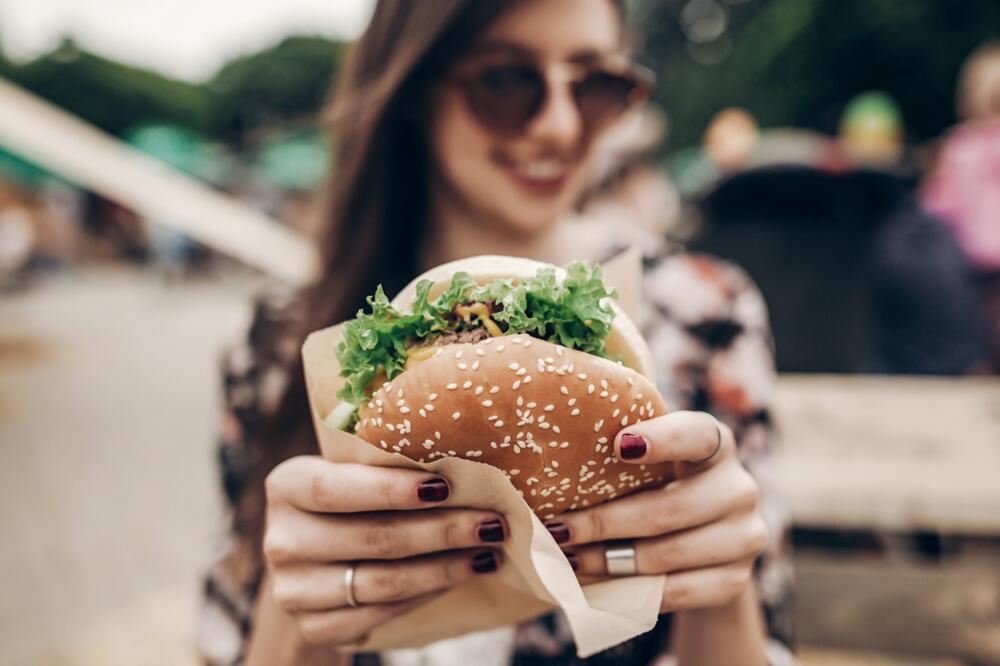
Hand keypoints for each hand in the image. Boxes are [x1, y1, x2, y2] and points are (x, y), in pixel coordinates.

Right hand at [263, 456, 506, 645]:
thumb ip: (387, 465)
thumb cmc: (348, 499)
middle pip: (372, 537)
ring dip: (445, 567)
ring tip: (488, 551)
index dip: (391, 488)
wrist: (312, 558)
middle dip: (441, 530)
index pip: (337, 487)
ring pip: (383, 581)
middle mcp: (281, 540)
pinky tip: (460, 576)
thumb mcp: (351, 472)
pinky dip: (428, 593)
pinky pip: (383, 612)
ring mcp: (293, 590)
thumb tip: (465, 462)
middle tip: (492, 521)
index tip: (446, 484)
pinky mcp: (314, 626)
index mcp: (287, 486)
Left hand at [543, 411, 766, 612]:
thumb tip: (557, 453)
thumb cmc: (662, 483)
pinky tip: (598, 584)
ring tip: (569, 559)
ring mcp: (744, 536)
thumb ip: (624, 449)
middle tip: (559, 530)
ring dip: (610, 560)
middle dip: (606, 522)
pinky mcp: (735, 580)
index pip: (696, 434)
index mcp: (716, 442)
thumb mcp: (652, 460)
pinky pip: (678, 591)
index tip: (620, 445)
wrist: (708, 538)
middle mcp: (739, 487)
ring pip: (668, 554)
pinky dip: (633, 590)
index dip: (662, 439)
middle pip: (669, 509)